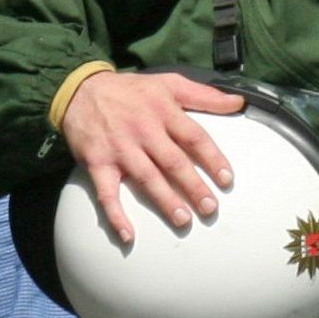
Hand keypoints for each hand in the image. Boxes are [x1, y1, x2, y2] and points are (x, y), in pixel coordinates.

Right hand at [59, 71, 243, 243]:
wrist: (80, 89)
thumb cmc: (129, 89)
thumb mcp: (168, 82)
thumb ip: (204, 94)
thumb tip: (238, 101)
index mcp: (163, 111)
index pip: (194, 137)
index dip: (212, 159)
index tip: (227, 180)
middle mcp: (142, 130)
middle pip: (173, 161)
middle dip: (193, 186)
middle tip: (210, 208)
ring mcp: (119, 148)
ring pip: (146, 178)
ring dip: (165, 201)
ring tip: (183, 220)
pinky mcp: (97, 163)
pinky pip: (107, 193)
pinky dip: (116, 215)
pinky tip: (128, 235)